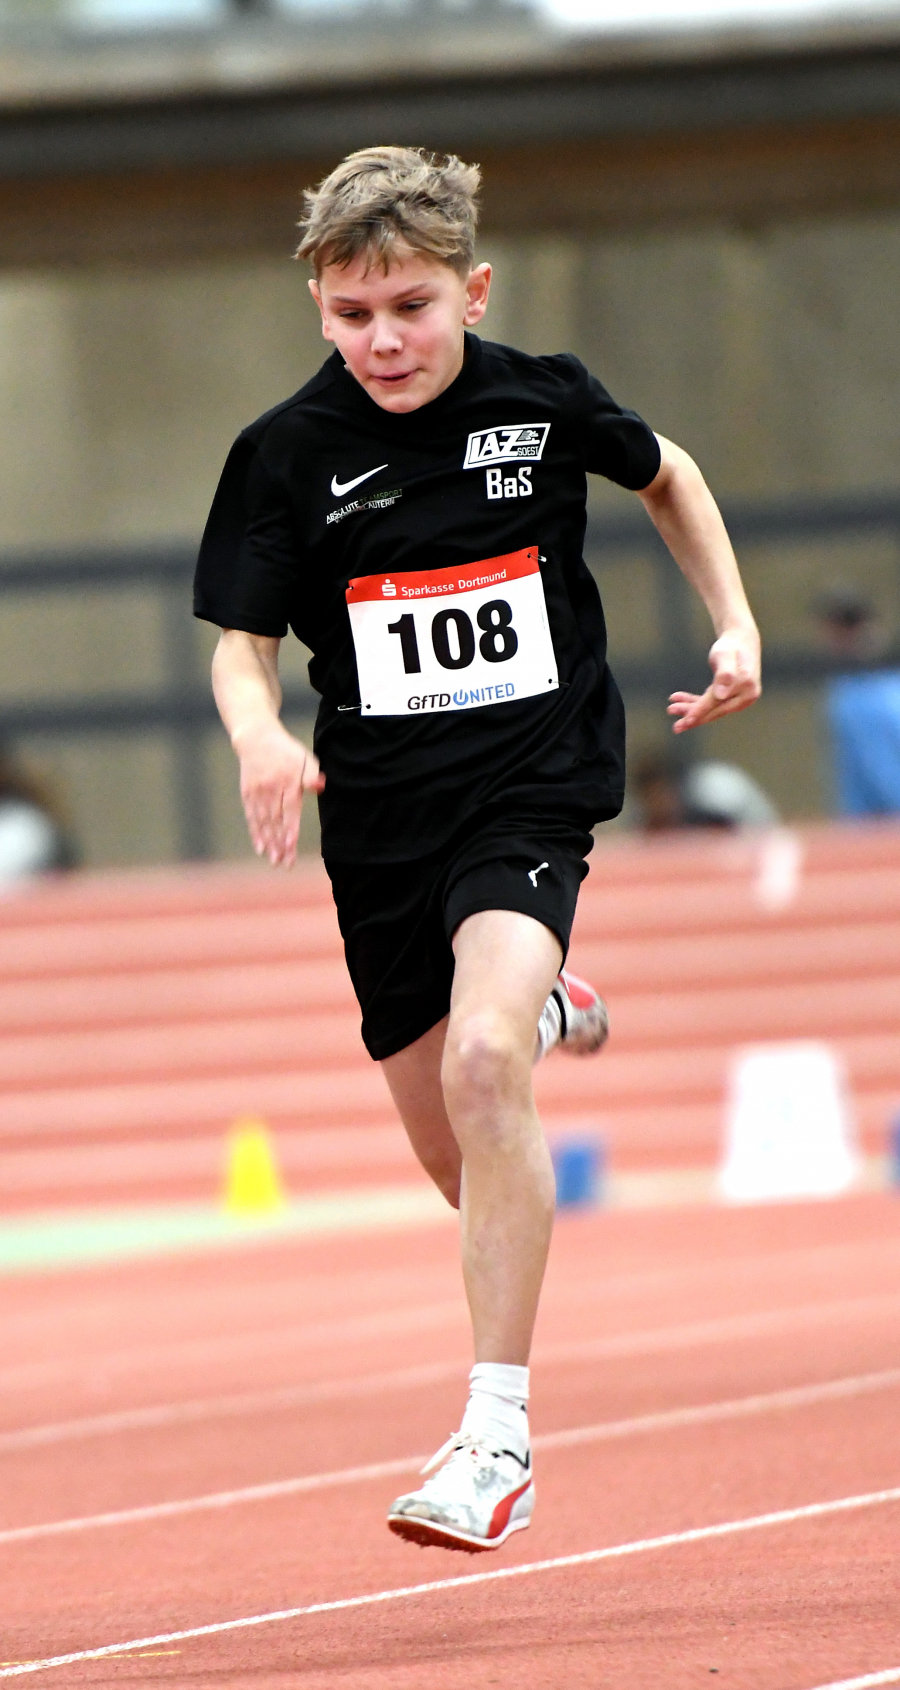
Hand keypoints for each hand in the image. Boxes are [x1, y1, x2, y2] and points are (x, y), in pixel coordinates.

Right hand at [235, 722, 324, 868]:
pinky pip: (251, 817)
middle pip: (276, 820)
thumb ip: (312, 774)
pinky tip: (260, 848)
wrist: (257, 738)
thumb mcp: (304, 757)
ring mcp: (257, 792)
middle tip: (284, 864)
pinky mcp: (247, 794)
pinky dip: (255, 833)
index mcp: (287, 781)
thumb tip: (320, 786)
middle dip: (280, 844)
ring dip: (269, 843)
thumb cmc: (287, 751)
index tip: (291, 846)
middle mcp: (270, 788)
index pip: (289, 809)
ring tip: (274, 861)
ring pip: (263, 822)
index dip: (290, 829)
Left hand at [667, 626, 760, 733]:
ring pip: (712, 709)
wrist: (740, 641)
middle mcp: (747, 696)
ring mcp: (741, 698)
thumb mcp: (725, 656)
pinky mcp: (733, 697)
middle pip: (715, 710)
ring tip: (671, 709)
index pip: (719, 702)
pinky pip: (712, 703)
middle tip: (675, 727)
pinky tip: (679, 698)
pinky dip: (695, 702)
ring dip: (691, 709)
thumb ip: (725, 674)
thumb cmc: (730, 646)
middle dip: (693, 716)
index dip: (701, 711)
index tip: (686, 720)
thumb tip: (721, 695)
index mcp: (747, 687)